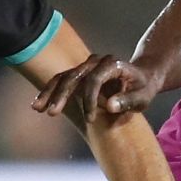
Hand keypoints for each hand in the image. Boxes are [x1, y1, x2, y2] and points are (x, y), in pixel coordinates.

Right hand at [32, 53, 162, 118]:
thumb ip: (128, 101)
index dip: (90, 99)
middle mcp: (96, 61)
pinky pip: (61, 81)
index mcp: (112, 64)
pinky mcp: (79, 74)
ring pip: (63, 77)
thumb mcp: (142, 97)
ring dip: (50, 93)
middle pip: (74, 76)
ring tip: (37, 108)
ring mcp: (86, 66)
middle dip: (62, 95)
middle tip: (52, 113)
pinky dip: (50, 92)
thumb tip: (110, 106)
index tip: (90, 118)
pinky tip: (38, 105)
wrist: (141, 77)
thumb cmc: (143, 89)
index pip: (95, 79)